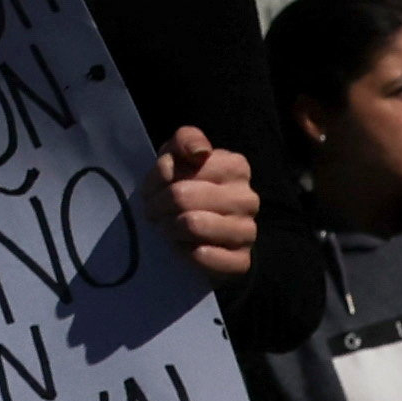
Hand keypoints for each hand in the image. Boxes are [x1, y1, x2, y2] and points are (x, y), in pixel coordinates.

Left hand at [148, 130, 259, 282]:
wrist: (201, 234)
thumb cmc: (186, 188)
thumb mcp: (179, 156)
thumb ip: (186, 140)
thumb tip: (200, 151)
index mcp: (236, 166)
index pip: (180, 167)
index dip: (157, 178)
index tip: (153, 187)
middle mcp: (248, 198)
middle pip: (182, 196)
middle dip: (157, 205)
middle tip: (153, 211)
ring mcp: (248, 230)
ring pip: (193, 225)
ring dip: (169, 228)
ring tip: (166, 228)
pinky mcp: (241, 260)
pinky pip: (205, 257)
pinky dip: (184, 253)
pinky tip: (183, 247)